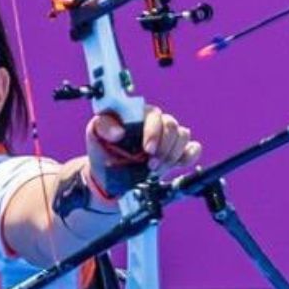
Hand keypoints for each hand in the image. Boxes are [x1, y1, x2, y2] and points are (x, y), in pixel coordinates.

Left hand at [86, 106, 200, 188]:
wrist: (108, 174)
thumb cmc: (102, 148)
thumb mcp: (95, 134)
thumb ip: (103, 126)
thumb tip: (119, 131)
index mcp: (138, 113)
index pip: (154, 115)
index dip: (154, 132)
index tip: (148, 150)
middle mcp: (155, 122)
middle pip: (172, 126)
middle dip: (164, 148)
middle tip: (151, 165)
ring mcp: (167, 137)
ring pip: (183, 136)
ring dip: (172, 155)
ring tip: (156, 169)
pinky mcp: (176, 152)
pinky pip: (193, 148)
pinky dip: (190, 155)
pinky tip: (179, 163)